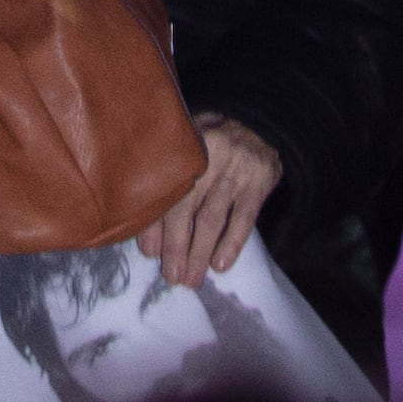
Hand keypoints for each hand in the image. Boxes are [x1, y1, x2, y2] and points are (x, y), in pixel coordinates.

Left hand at [143, 114, 283, 286]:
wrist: (259, 123)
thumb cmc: (212, 139)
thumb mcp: (188, 140)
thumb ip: (168, 171)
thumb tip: (143, 219)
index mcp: (185, 147)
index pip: (167, 190)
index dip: (156, 222)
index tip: (150, 252)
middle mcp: (208, 158)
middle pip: (187, 207)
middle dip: (177, 246)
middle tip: (171, 276)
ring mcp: (235, 171)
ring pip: (213, 217)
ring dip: (200, 252)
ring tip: (191, 279)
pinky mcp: (259, 183)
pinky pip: (244, 219)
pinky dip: (232, 243)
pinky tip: (220, 264)